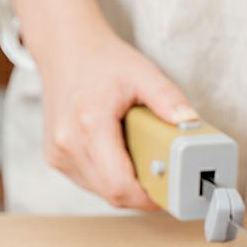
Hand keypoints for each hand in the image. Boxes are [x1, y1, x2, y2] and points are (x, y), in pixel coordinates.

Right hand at [39, 26, 197, 209]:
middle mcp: (69, 143)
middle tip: (165, 176)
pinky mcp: (57, 158)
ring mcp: (59, 153)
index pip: (119, 185)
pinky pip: (92, 183)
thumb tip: (189, 123)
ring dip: (128, 186)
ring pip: (102, 192)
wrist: (65, 48)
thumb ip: (169, 98)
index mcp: (89, 124)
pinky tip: (126, 159)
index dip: (148, 198)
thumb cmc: (102, 61)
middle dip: (144, 192)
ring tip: (145, 162)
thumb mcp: (143, 73)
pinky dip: (113, 178)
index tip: (170, 193)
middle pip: (113, 193)